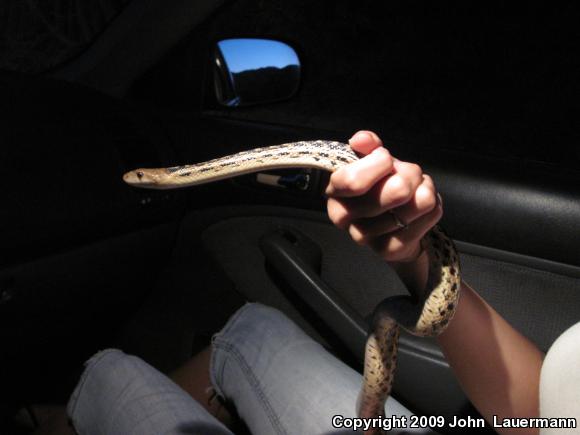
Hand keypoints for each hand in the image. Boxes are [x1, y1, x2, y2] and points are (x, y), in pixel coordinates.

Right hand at [326, 131, 442, 263]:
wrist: (391, 222)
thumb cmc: (378, 186)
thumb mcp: (372, 161)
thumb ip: (368, 147)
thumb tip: (362, 139)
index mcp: (335, 193)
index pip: (352, 181)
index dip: (377, 164)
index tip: (386, 157)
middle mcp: (345, 218)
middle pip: (394, 192)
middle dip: (410, 173)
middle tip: (411, 171)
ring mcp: (366, 237)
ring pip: (415, 205)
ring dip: (424, 189)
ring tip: (418, 187)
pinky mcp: (388, 249)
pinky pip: (425, 219)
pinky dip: (433, 205)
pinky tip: (424, 204)